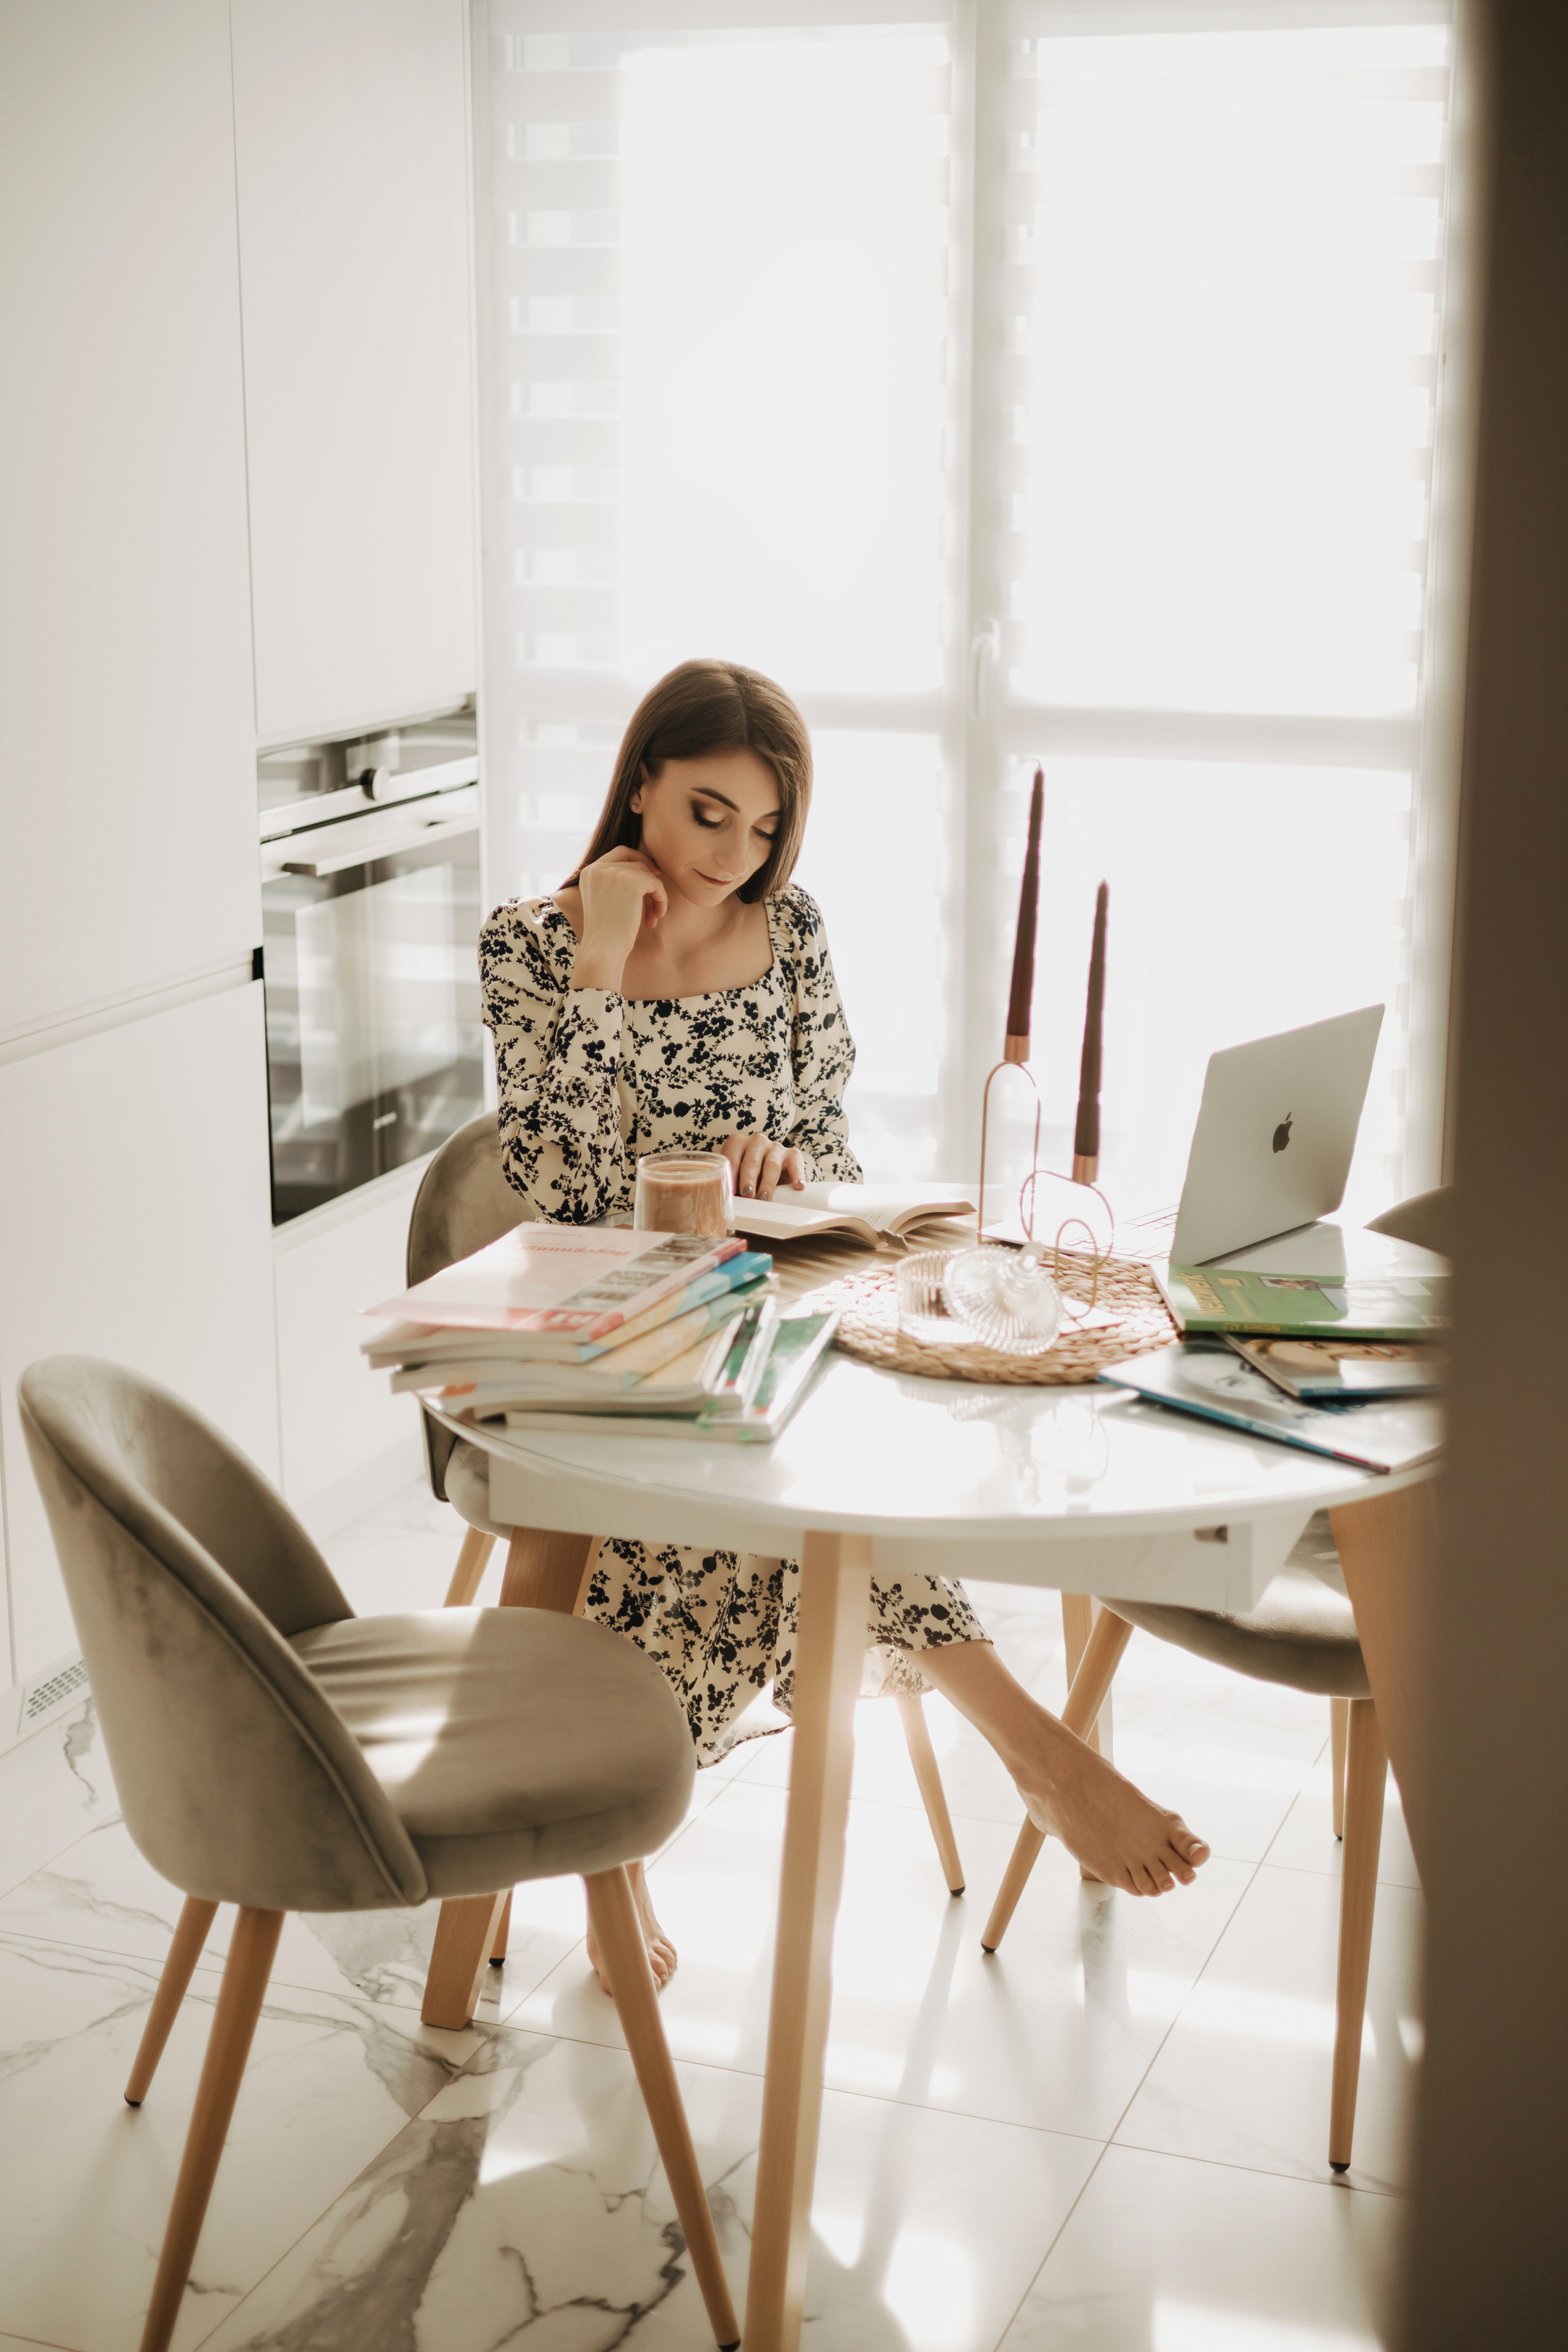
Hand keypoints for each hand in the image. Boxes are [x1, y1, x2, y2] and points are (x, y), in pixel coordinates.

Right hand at [573, 847, 666, 990]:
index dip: (639, 859)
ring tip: (653, 916)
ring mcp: (614, 872)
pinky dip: (661, 899)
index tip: (653, 873)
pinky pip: (656, 883)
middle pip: (636, 863)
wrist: (602, 949)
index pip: (620, 852)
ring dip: (655, 895)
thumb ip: (616, 883)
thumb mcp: (605, 901)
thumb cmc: (606, 933)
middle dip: (649, 882)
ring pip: (647, 873)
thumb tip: (649, 869)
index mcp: (589, 872)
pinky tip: (655, 917)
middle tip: (655, 903)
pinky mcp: (631, 881)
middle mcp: (598, 867)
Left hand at [721, 1134, 806, 1200]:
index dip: (730, 1177)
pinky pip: (795, 1164)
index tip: (730, 1193)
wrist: (769, 1170)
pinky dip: (797, 1175)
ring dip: (767, 1183)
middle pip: (751, 1162)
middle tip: (746, 1195)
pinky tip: (798, 1187)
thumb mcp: (736, 1175)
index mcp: (737, 1143)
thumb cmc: (748, 1175)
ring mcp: (775, 1147)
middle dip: (748, 1180)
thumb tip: (727, 1203)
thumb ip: (731, 1183)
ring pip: (771, 1165)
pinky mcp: (792, 1154)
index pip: (732, 1159)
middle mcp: (756, 1141)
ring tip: (764, 1198)